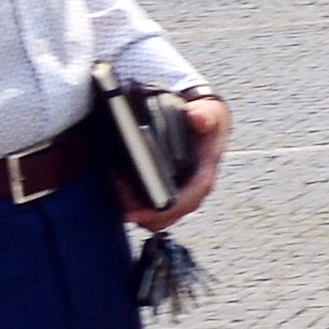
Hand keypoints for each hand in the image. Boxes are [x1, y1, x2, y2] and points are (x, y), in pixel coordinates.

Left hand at [130, 88, 229, 229]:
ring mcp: (180, 192)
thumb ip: (204, 116)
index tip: (137, 214)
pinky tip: (120, 185)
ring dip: (135, 207)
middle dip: (141, 213)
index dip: (161, 211)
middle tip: (119, 195)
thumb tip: (196, 119)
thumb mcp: (209, 113)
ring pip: (157, 215)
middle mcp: (192, 189)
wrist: (206, 119)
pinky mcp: (168, 190)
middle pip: (167, 215)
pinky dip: (134, 202)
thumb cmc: (206, 120)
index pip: (185, 202)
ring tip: (118, 184)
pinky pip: (151, 207)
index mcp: (203, 175)